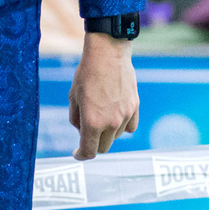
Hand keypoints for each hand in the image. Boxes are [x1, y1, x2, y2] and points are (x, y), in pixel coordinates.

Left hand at [69, 34, 139, 160]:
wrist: (108, 54)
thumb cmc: (87, 74)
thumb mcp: (73, 98)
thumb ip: (77, 119)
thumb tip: (82, 132)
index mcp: (92, 122)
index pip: (89, 152)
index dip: (81, 155)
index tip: (77, 153)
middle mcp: (110, 123)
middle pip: (103, 147)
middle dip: (93, 144)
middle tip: (87, 132)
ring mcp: (125, 116)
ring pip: (116, 136)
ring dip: (107, 132)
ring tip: (100, 113)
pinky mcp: (135, 107)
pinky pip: (130, 127)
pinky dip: (122, 126)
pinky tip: (116, 116)